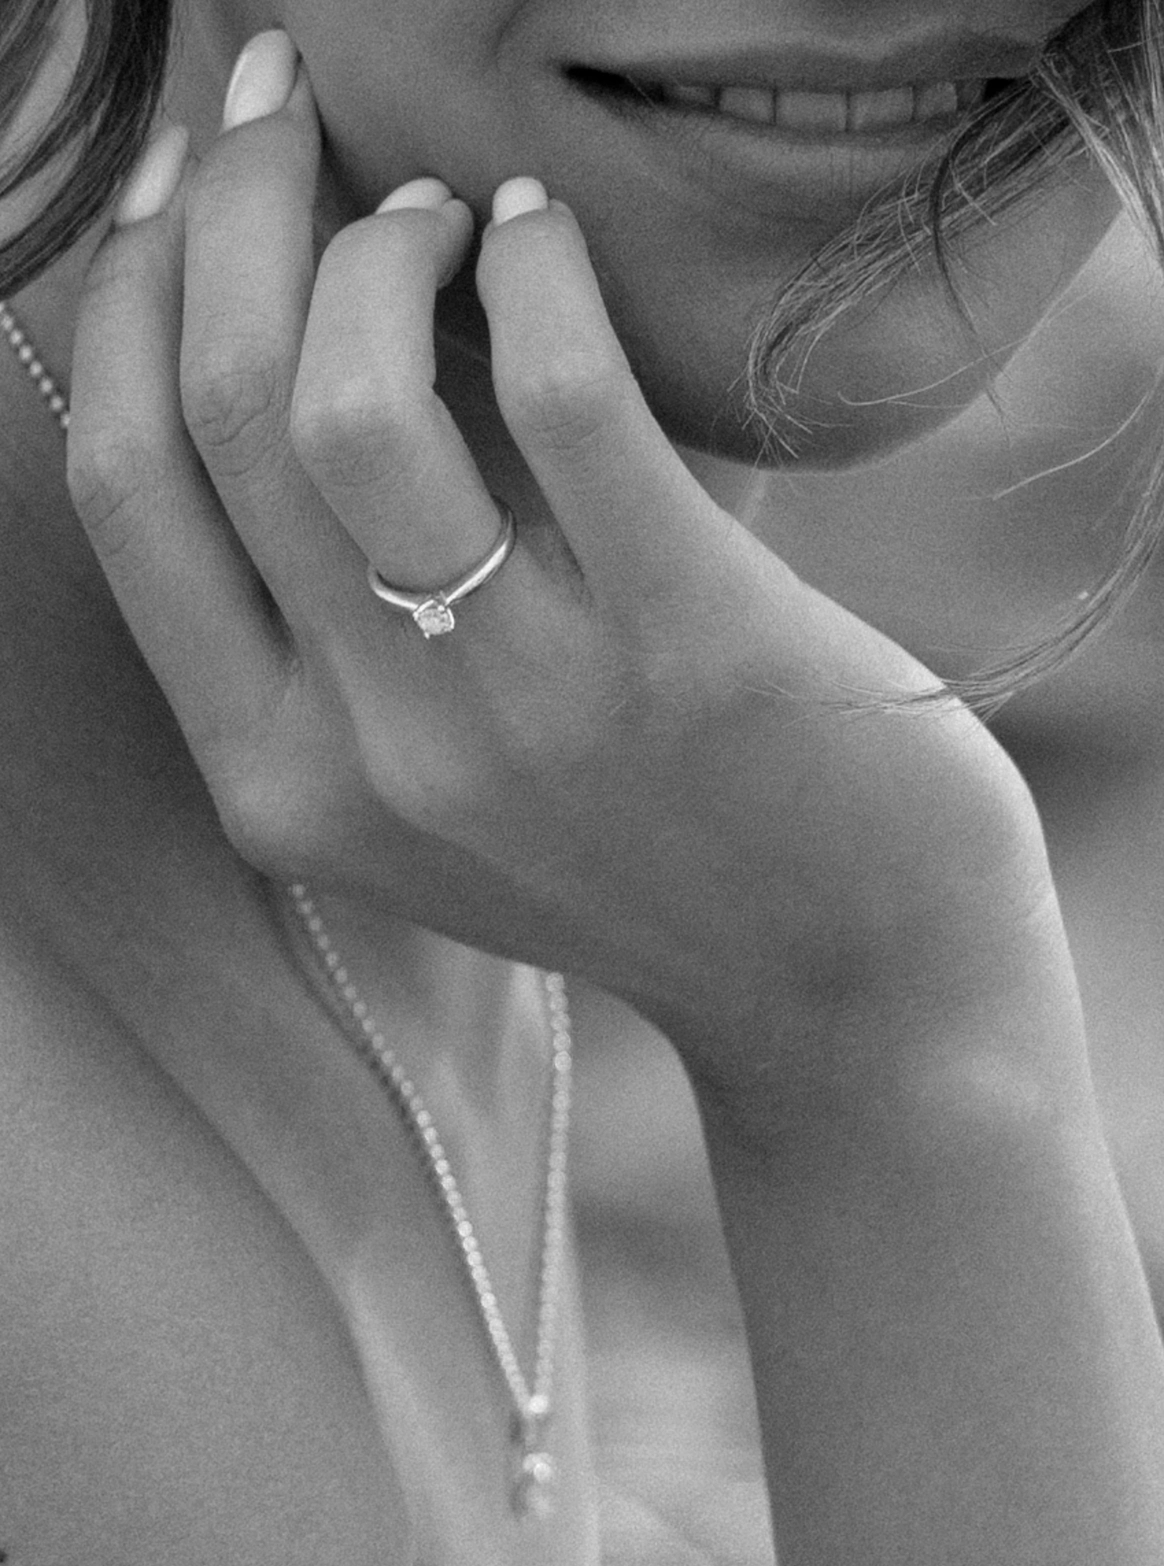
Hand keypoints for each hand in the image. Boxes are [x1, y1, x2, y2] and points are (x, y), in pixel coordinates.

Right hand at [67, 45, 1044, 1085]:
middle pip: (223, 415)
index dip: (126, 299)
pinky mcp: (689, 650)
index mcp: (279, 782)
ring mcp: (525, 713)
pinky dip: (533, 266)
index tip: (171, 190)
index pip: (124, 493)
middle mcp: (372, 759)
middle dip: (233, 212)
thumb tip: (284, 335)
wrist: (843, 980)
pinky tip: (541, 237)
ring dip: (379, 240)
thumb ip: (331, 621)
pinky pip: (559, 395)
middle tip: (289, 123)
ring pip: (349, 403)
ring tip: (441, 214)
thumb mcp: (430, 777)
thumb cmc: (644, 850)